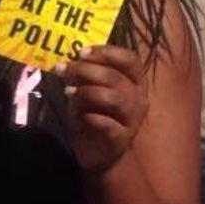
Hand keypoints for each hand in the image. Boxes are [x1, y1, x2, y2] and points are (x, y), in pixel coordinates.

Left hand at [58, 46, 147, 174]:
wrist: (96, 151)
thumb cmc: (94, 114)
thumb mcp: (87, 90)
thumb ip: (82, 75)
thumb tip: (66, 61)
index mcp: (136, 81)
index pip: (130, 59)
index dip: (106, 53)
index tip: (81, 52)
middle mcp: (139, 97)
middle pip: (116, 77)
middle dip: (87, 70)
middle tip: (65, 69)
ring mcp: (134, 119)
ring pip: (114, 98)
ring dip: (88, 92)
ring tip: (68, 92)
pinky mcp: (123, 138)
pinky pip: (109, 124)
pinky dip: (92, 117)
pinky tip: (80, 116)